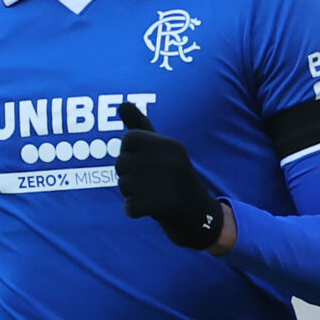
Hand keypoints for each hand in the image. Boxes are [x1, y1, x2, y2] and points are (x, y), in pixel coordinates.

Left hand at [115, 103, 226, 250]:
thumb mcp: (162, 149)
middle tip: (149, 183)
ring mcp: (166, 183)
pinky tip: (149, 209)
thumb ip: (140, 126)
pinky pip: (129, 207)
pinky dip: (134, 211)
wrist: (199, 215)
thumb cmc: (174, 178)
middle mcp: (169, 160)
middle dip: (128, 177)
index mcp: (170, 144)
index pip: (128, 140)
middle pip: (121, 163)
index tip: (146, 163)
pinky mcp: (161, 206)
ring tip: (152, 195)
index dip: (130, 153)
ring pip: (123, 185)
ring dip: (131, 194)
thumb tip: (121, 103)